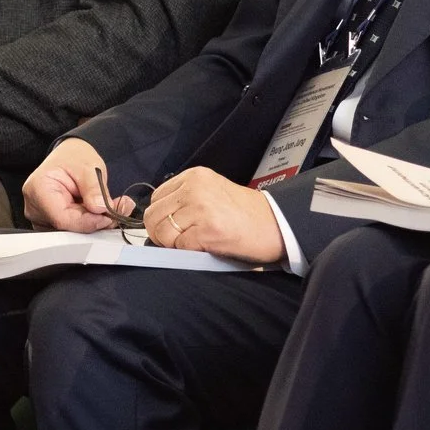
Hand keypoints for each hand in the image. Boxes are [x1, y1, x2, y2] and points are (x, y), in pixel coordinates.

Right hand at [22, 138, 124, 232]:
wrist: (69, 156)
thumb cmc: (74, 158)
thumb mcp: (89, 166)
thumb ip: (94, 188)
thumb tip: (101, 209)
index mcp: (38, 190)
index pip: (63, 218)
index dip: (89, 222)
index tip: (110, 215)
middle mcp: (35, 208)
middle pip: (67, 228)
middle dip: (95, 222)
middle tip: (120, 208)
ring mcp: (41, 218)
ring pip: (72, 232)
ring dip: (95, 223)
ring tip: (112, 206)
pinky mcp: (51, 224)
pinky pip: (73, 231)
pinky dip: (90, 223)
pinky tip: (100, 211)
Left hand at [140, 166, 284, 264]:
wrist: (276, 224)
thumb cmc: (246, 214)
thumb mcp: (212, 192)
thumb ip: (186, 198)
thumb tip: (159, 220)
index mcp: (194, 176)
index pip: (156, 198)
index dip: (160, 218)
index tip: (171, 228)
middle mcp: (194, 188)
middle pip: (153, 216)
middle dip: (161, 234)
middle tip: (177, 242)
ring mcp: (200, 208)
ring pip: (163, 233)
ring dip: (174, 245)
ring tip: (194, 244)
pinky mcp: (208, 230)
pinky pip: (180, 247)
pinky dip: (189, 252)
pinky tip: (206, 247)